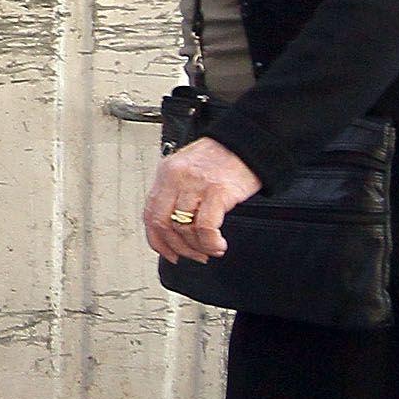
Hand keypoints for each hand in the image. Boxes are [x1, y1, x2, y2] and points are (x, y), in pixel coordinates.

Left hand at [142, 139, 262, 262]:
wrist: (247, 143)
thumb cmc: (221, 158)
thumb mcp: (188, 170)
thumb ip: (177, 194)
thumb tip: (174, 230)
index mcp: (166, 173)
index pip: (150, 214)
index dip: (158, 241)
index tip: (168, 253)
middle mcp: (176, 178)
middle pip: (163, 224)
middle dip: (178, 247)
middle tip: (194, 255)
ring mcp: (195, 184)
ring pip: (184, 229)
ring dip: (198, 248)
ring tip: (210, 250)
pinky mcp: (217, 191)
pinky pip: (205, 227)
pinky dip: (210, 243)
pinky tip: (218, 245)